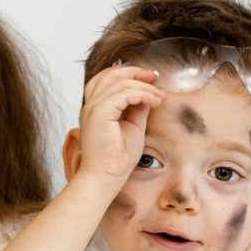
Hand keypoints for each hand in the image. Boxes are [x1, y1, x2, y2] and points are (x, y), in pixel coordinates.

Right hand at [77, 66, 166, 182]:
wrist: (105, 178)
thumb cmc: (116, 159)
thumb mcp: (133, 128)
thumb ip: (138, 109)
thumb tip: (148, 94)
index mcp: (96, 109)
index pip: (107, 80)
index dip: (129, 75)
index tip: (151, 80)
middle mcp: (91, 105)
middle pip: (110, 74)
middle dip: (135, 72)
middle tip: (155, 77)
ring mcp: (93, 108)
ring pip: (119, 81)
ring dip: (143, 85)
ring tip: (159, 95)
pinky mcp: (99, 113)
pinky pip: (124, 93)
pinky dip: (143, 93)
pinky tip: (155, 101)